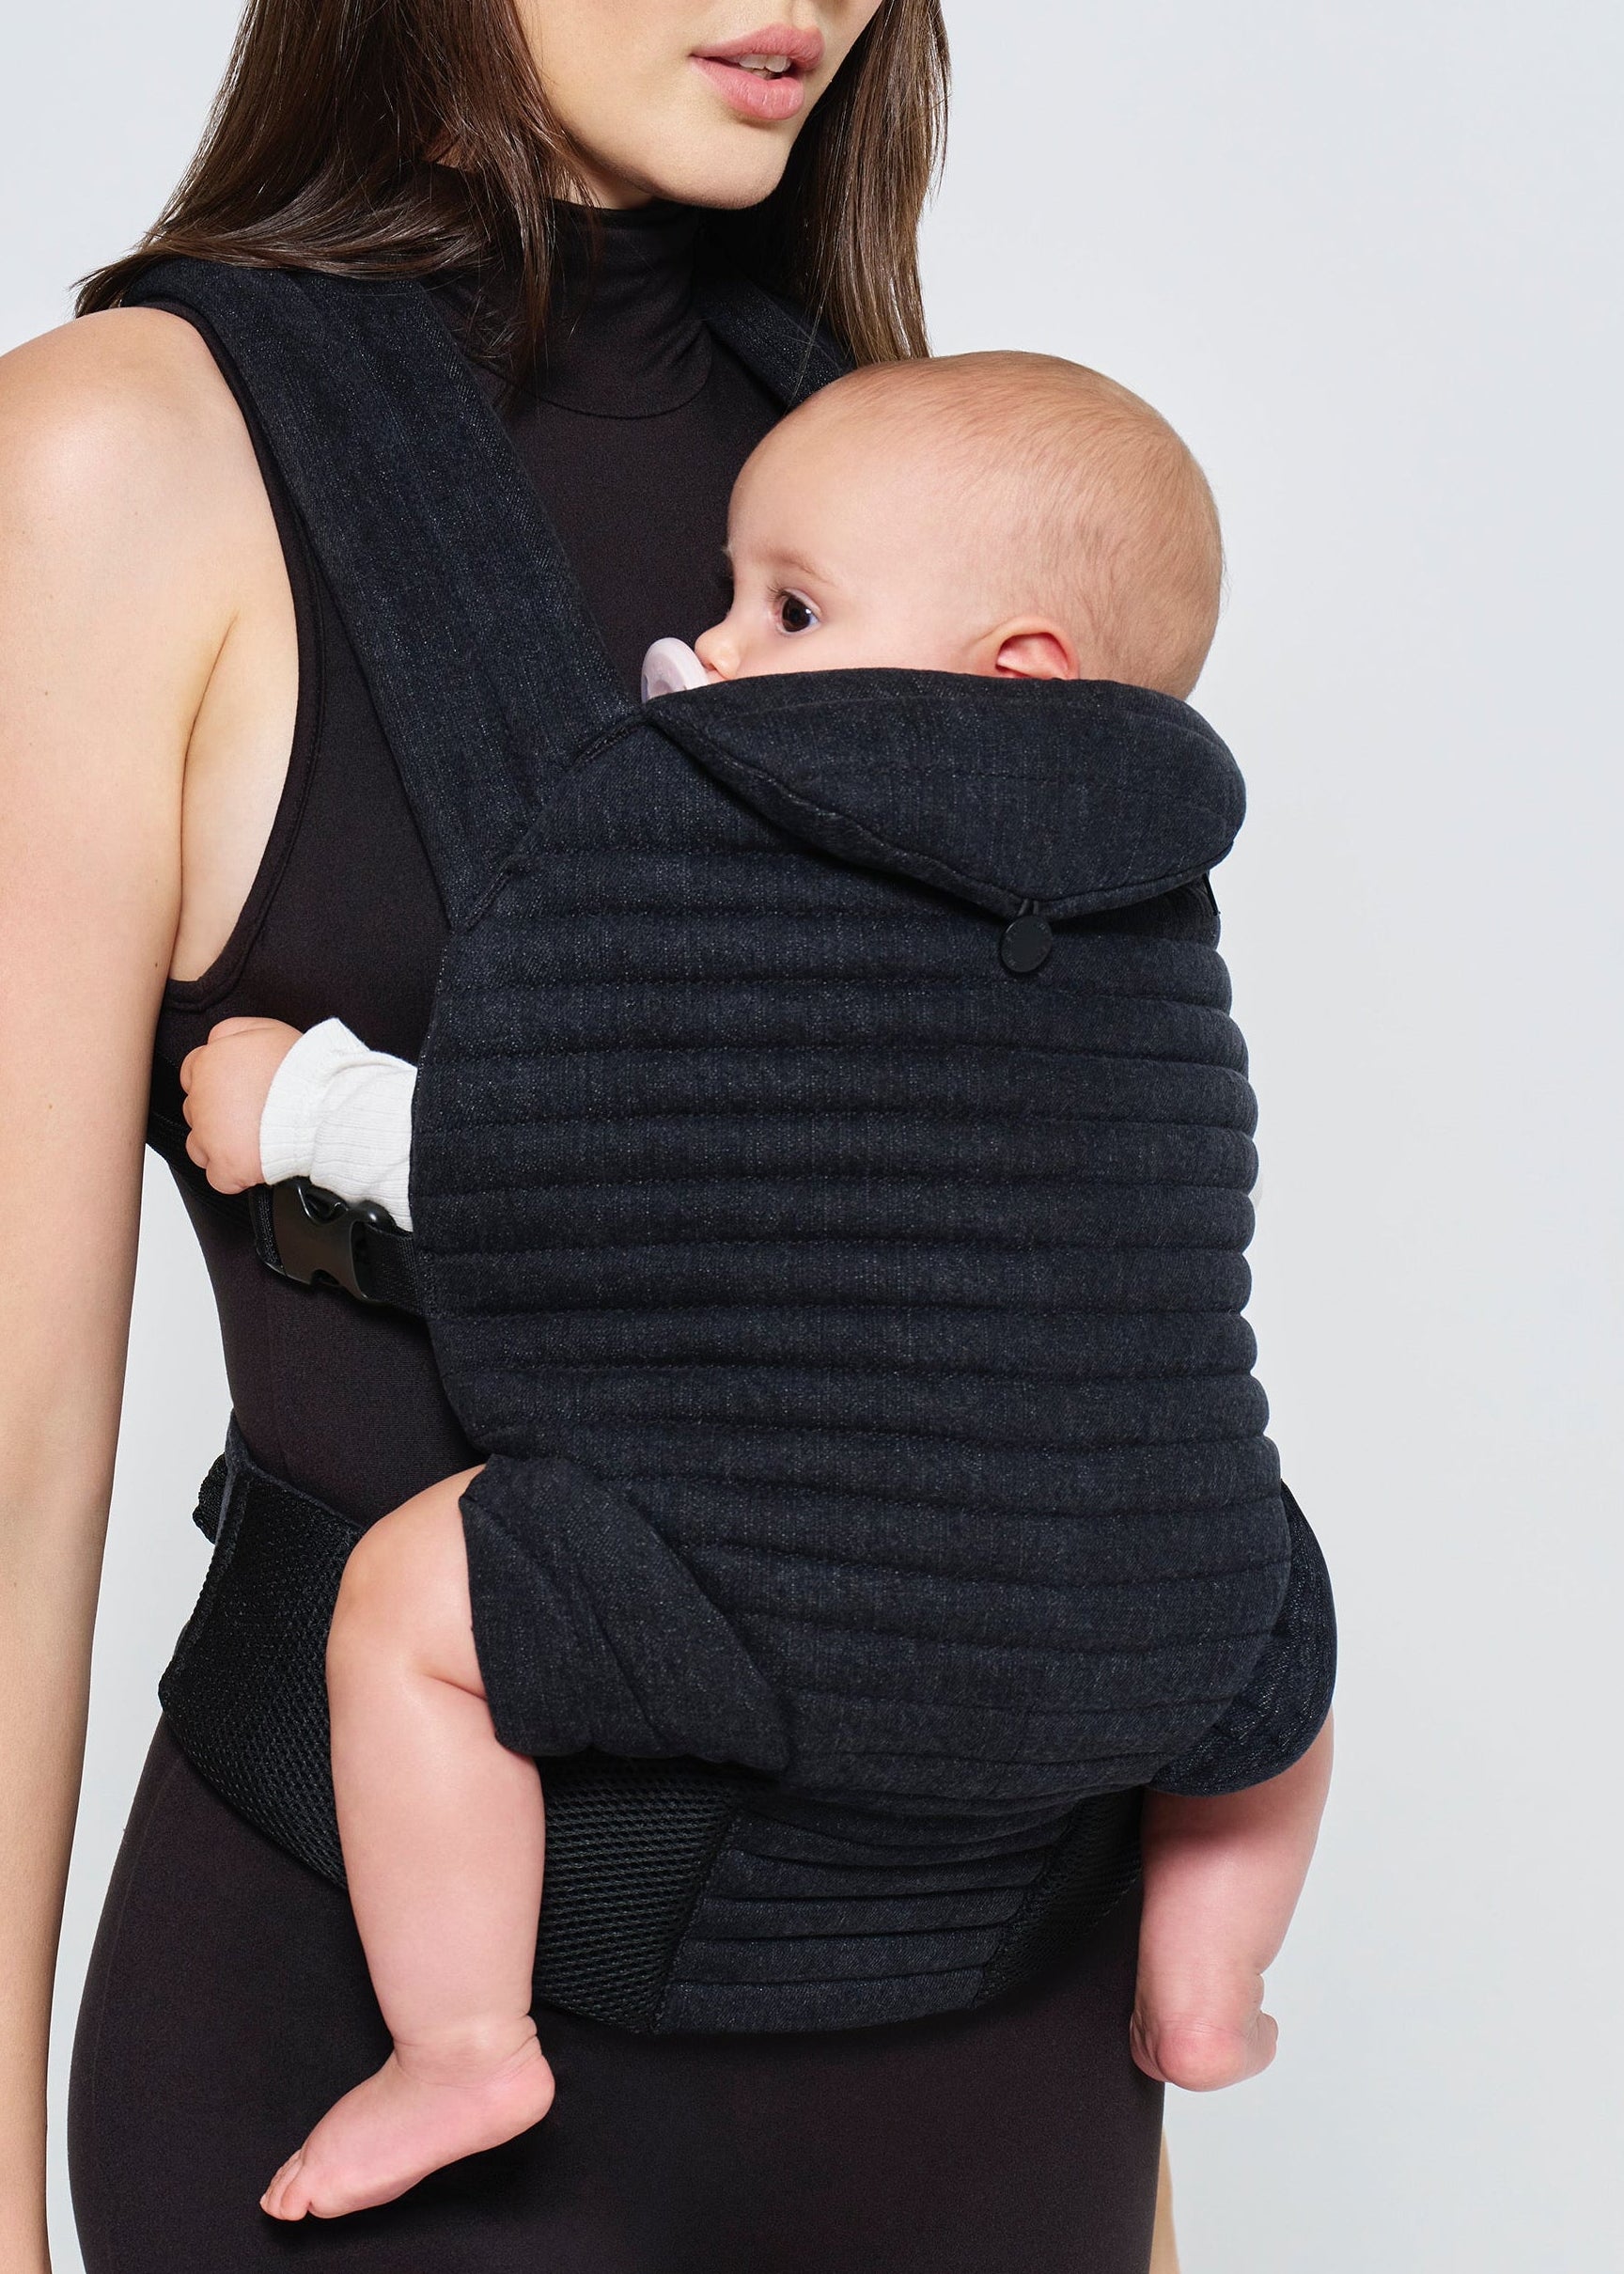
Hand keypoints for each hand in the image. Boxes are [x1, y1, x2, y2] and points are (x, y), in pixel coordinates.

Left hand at [179, 1016, 301, 1192]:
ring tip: (254, 1141)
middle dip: (219, 1115)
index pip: (193, 1072)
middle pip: (196, 1109)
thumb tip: (217, 1039)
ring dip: (221, 1145)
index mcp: (211, 1063)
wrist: (324, 1107)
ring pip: (199, 1145)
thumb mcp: (267, 1029)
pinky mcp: (226, 1166)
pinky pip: (218, 1177)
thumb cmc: (305, 1070)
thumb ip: (233, 1032)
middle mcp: (202, 1098)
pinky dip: (234, 1175)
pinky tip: (255, 1163)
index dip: (215, 1082)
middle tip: (252, 1115)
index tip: (234, 1090)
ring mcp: (211, 1135)